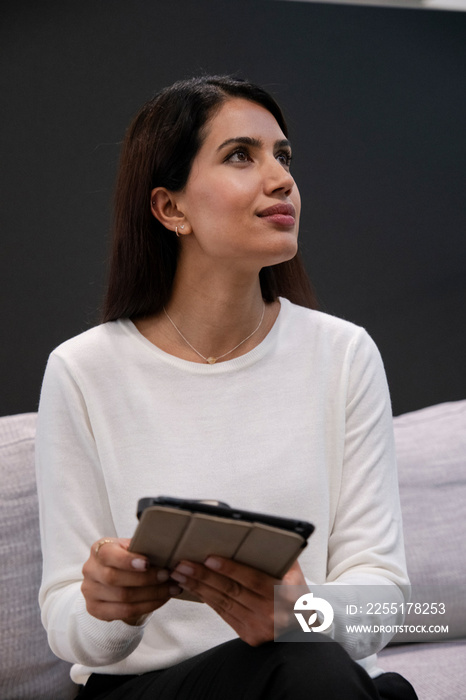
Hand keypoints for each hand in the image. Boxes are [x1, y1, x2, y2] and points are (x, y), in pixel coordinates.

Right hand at [82, 538, 181, 624]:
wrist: (112, 577)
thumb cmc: (127, 557)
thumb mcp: (131, 547)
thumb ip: (142, 548)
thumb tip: (167, 552)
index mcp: (99, 550)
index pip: (108, 555)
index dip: (127, 560)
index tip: (148, 563)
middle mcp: (90, 570)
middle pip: (115, 579)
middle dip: (146, 579)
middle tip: (168, 576)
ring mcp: (90, 592)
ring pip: (122, 597)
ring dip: (151, 594)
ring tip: (171, 588)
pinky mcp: (95, 609)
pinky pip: (124, 612)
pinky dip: (146, 606)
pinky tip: (161, 600)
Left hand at [171, 557, 305, 645]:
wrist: (303, 624)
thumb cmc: (296, 589)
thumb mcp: (294, 570)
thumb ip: (278, 554)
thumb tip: (256, 531)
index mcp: (287, 594)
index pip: (254, 579)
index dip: (231, 569)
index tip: (210, 558)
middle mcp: (273, 613)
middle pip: (233, 591)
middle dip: (204, 577)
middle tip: (183, 564)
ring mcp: (260, 627)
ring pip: (224, 602)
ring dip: (199, 587)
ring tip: (181, 574)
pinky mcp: (249, 635)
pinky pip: (223, 613)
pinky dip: (207, 599)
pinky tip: (193, 588)